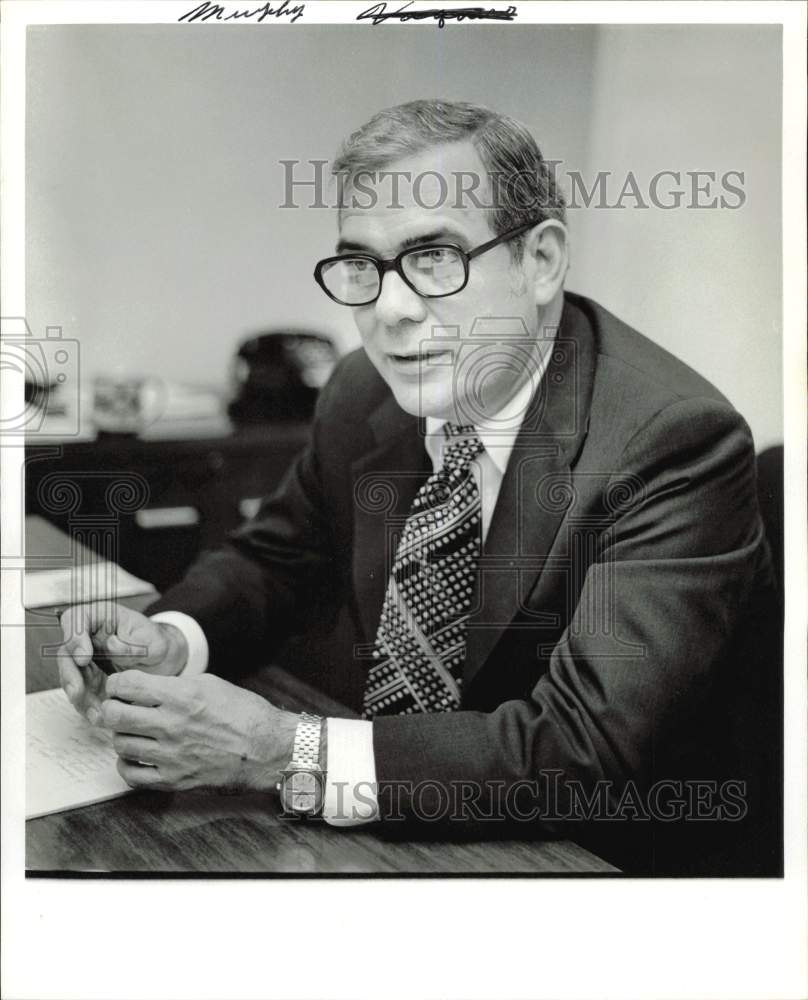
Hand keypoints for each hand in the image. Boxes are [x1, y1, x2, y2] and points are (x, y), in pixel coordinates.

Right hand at [58, 602, 187, 724]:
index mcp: (102, 618)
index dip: (74, 637)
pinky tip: (96, 717)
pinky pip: (81, 693)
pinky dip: (87, 706)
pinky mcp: (88, 680)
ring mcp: (86, 660)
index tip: (84, 658)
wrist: (164, 663)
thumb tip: (110, 645)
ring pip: (70, 676)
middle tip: (77, 692)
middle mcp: (88, 638)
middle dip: (70, 674)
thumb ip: (134, 644)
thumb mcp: (155, 642)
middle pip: (66, 652)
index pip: (76, 618)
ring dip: (78, 695)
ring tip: (92, 711)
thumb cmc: (158, 646)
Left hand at [101, 670, 298, 792]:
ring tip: (134, 732)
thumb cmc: (244, 714)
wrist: (266, 749)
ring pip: (119, 744)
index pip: (127, 685)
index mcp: (182, 696)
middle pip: (114, 715)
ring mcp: (171, 755)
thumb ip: (175, 685)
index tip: (119, 686)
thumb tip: (146, 688)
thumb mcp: (210, 684)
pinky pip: (131, 775)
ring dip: (122, 735)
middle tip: (118, 708)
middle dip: (111, 708)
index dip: (117, 683)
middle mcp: (172, 725)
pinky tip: (137, 756)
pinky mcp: (174, 780)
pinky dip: (127, 764)